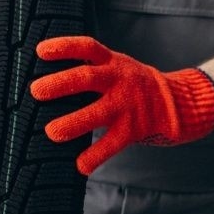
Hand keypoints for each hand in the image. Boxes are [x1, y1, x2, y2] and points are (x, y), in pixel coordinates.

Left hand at [29, 36, 213, 174]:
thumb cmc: (134, 85)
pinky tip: (81, 165)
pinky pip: (113, 143)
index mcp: (113, 62)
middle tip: (36, 91)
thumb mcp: (117, 67)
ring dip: (74, 122)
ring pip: (98, 113)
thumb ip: (91, 69)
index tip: (40, 51)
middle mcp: (119, 80)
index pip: (88, 47)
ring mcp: (127, 105)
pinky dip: (96, 156)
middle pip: (88, 77)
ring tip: (52, 132)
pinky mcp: (133, 128)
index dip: (64, 47)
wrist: (176, 102)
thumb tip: (46, 80)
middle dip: (61, 84)